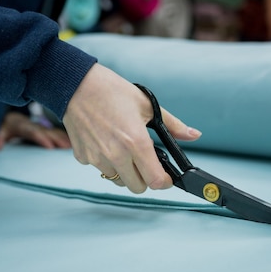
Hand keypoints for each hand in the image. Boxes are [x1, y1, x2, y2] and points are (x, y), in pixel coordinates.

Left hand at [0, 111, 70, 150]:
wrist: (13, 119)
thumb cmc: (7, 127)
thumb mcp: (1, 131)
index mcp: (24, 126)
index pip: (34, 132)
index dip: (42, 138)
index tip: (50, 146)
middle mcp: (36, 126)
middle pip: (48, 132)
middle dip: (58, 139)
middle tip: (67, 147)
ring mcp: (43, 128)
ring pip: (55, 133)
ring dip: (65, 139)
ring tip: (75, 147)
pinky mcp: (47, 131)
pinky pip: (58, 134)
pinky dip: (67, 138)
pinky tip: (75, 144)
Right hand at [62, 63, 201, 193]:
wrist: (76, 84)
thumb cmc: (112, 91)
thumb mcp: (148, 105)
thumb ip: (173, 125)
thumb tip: (194, 135)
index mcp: (136, 142)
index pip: (154, 181)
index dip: (164, 182)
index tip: (166, 177)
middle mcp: (116, 154)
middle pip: (137, 187)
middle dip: (145, 178)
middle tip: (145, 162)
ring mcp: (97, 158)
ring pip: (118, 180)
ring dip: (125, 172)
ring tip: (124, 150)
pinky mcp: (83, 156)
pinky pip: (100, 169)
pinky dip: (106, 162)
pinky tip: (106, 143)